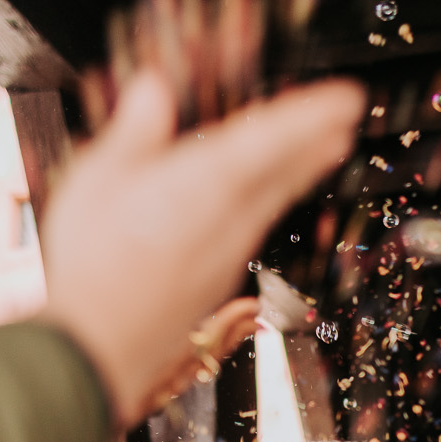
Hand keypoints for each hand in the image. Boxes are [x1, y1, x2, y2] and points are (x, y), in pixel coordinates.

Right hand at [41, 73, 363, 426]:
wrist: (93, 351)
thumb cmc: (91, 268)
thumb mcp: (98, 179)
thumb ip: (136, 132)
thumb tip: (153, 90)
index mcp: (204, 183)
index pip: (271, 138)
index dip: (311, 115)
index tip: (347, 98)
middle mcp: (229, 220)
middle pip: (284, 171)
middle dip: (317, 140)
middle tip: (349, 116)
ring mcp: (227, 255)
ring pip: (274, 201)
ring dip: (304, 170)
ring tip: (327, 148)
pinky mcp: (216, 281)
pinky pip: (256, 227)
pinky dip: (273, 202)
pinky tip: (268, 200)